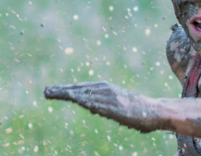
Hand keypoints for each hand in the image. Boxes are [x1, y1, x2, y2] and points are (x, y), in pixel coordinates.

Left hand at [44, 81, 165, 132]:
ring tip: (52, 94)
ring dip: (67, 93)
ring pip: (84, 94)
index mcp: (105, 89)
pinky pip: (96, 103)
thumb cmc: (137, 111)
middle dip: (62, 90)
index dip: (65, 89)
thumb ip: (101, 105)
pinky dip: (83, 100)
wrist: (155, 111)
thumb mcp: (115, 107)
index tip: (51, 91)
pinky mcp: (114, 106)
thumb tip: (90, 107)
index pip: (81, 88)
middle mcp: (106, 90)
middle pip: (79, 89)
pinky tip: (73, 100)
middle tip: (45, 91)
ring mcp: (109, 98)